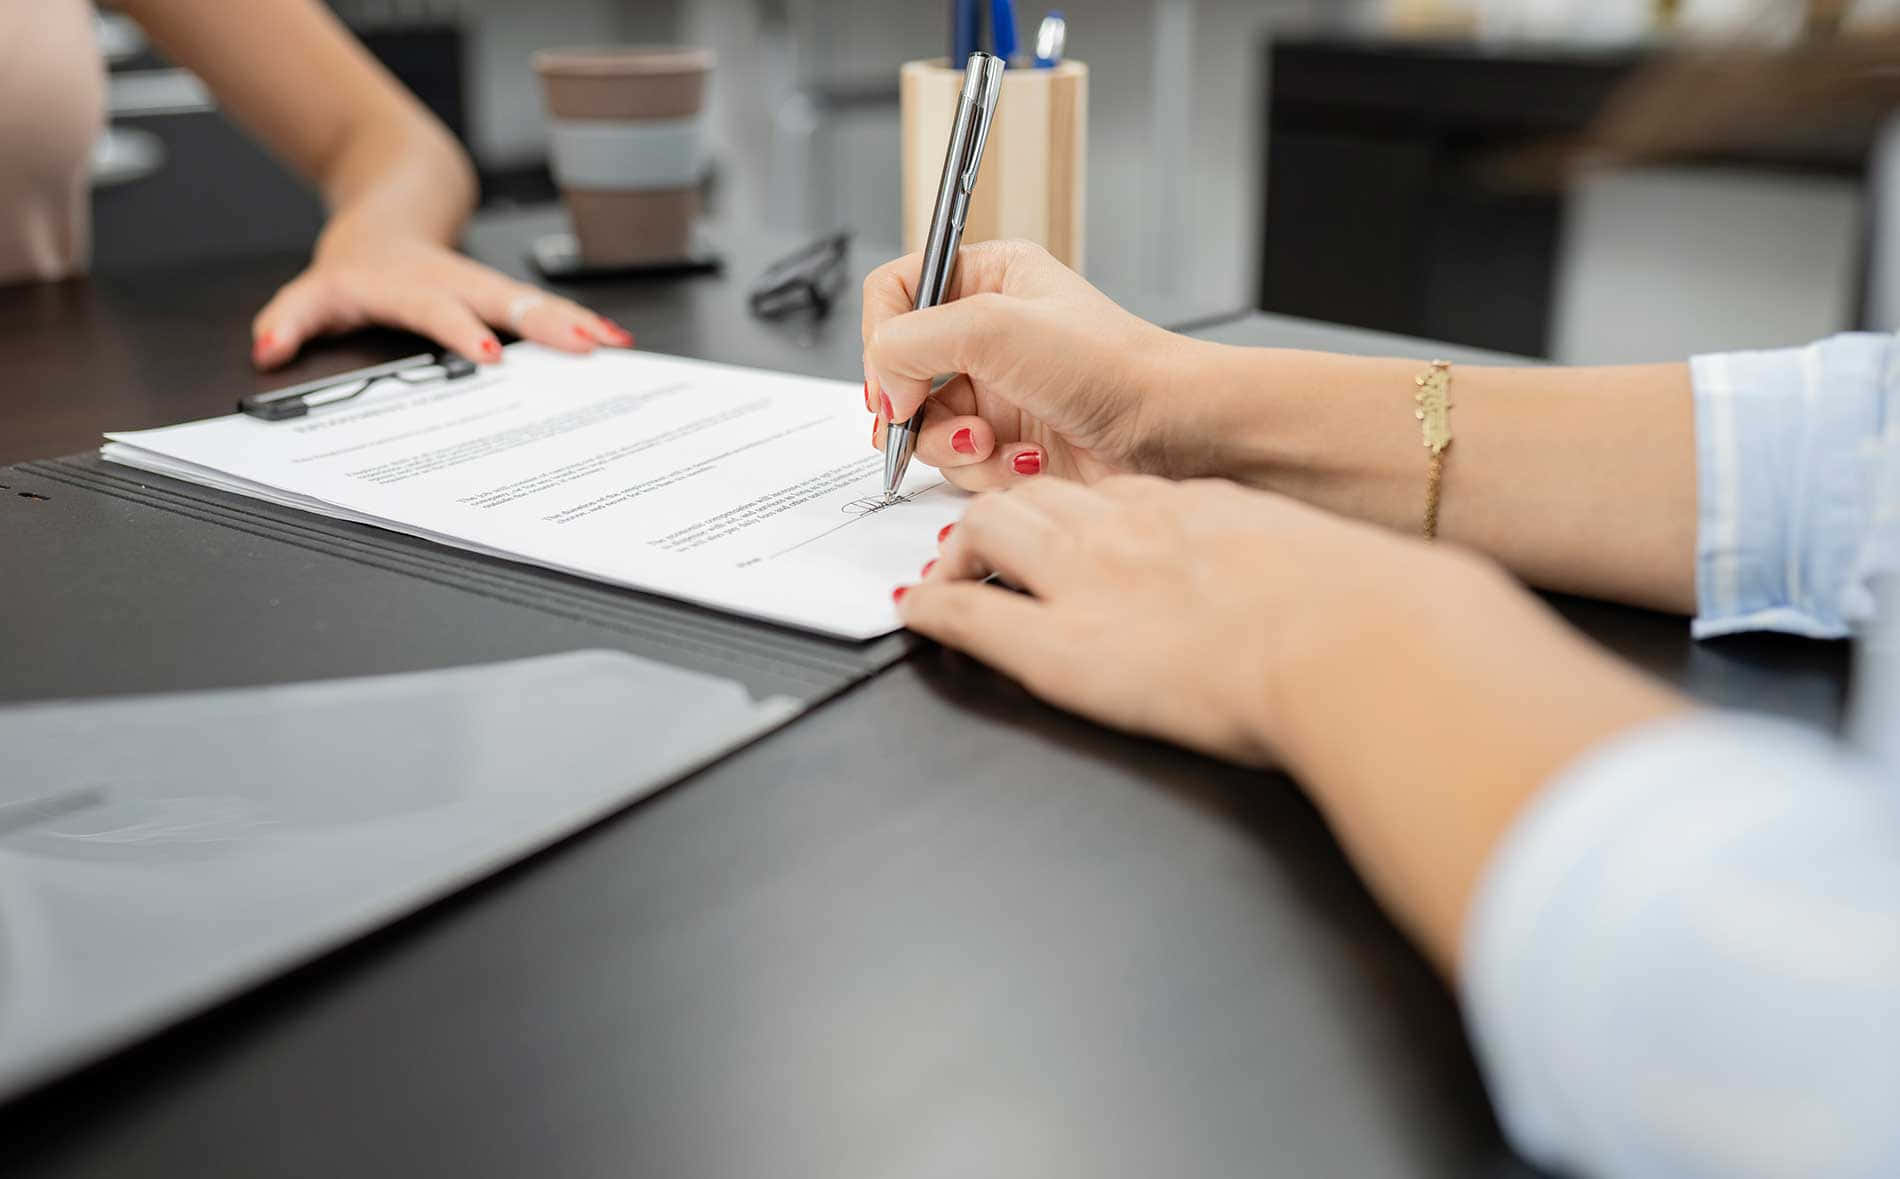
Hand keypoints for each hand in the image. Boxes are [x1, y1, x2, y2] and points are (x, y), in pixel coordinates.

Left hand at [249, 230, 631, 368]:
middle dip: (546, 324)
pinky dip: (583, 323)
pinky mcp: (506, 293)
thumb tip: (268, 350)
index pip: (436, 309)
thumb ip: (289, 320)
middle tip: (583, 346)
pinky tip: (615, 340)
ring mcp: (485, 284)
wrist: (389, 214)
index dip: (461, 330)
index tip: (487, 355)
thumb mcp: (314, 291)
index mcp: (409, 285)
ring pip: (534, 302)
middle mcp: (454, 281)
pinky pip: (546, 308)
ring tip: (613, 344)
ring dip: (576, 323)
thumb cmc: (359, 264)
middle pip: (505, 301)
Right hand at [861, 240, 1200, 488]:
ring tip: (994, 443)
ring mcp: (995, 391)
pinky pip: (958, 464)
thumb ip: (912, 340)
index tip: (893, 378)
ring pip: (922, 426)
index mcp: (987, 277)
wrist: (1172, 434)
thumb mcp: (996, 326)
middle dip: (912, 406)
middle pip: (899, 369)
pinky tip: (1026, 461)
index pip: (895, 292)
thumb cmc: (1111, 366)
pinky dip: (984, 470)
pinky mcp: (1007, 443)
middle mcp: (986, 332)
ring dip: (952, 444)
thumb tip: (882, 386)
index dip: (883, 337)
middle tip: (924, 419)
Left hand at [895, 474, 1479, 764]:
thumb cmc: (1358, 613)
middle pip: (1036, 496)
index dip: (1078, 509)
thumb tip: (1319, 586)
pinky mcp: (1060, 644)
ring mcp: (1087, 579)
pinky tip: (917, 613)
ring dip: (961, 551)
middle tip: (984, 545)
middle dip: (1003, 514)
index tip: (1072, 526)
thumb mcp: (1321, 565)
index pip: (1109, 491)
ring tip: (947, 573)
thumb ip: (1288, 563)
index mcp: (1191, 509)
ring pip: (991, 531)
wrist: (1351, 641)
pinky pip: (971, 614)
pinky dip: (935, 609)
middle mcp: (1127, 529)